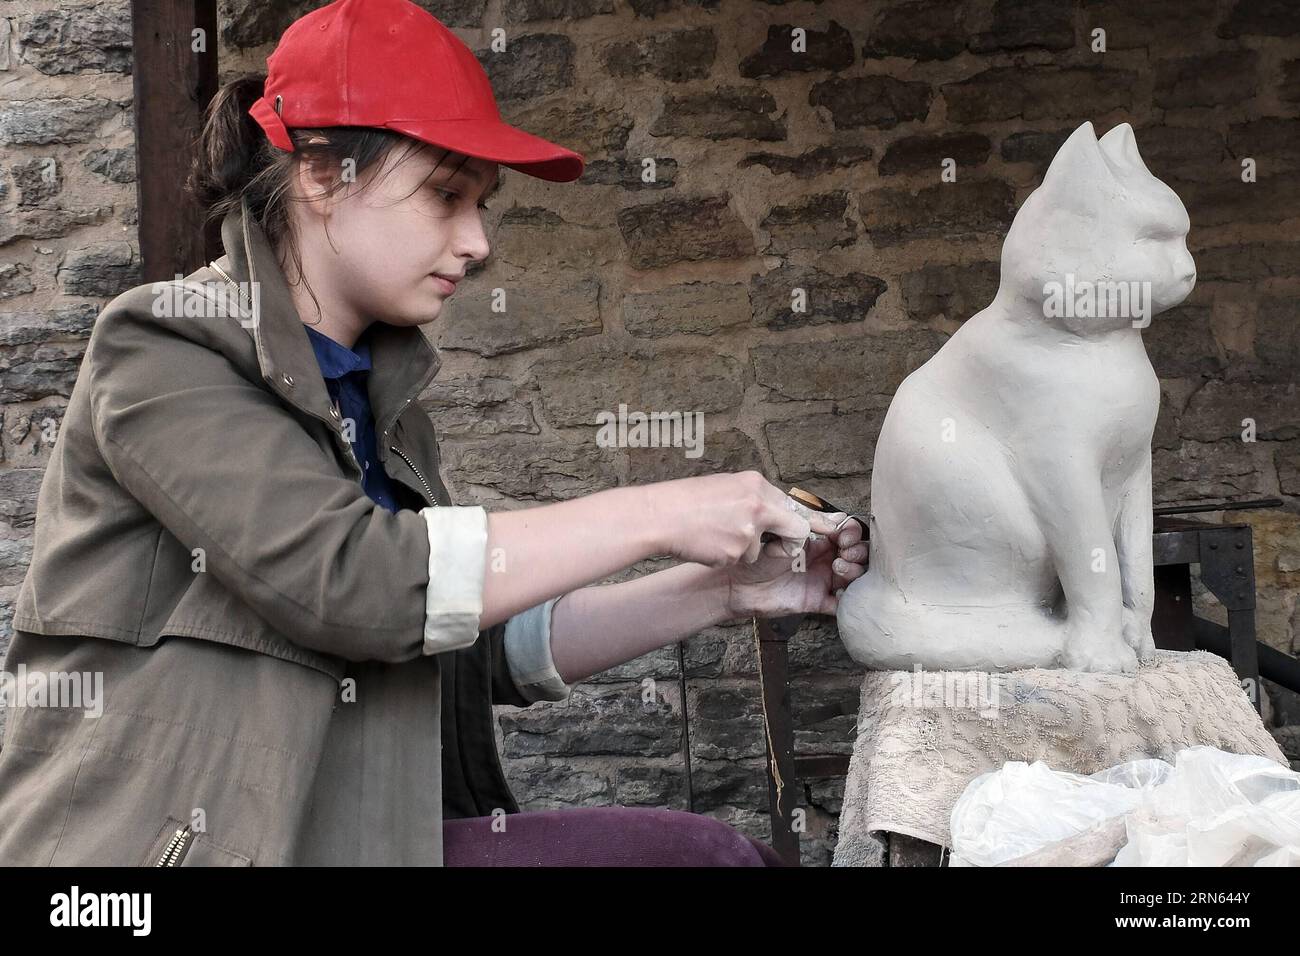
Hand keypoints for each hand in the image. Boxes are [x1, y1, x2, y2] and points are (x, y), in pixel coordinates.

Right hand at [646, 471, 844, 567]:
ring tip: (716, 537)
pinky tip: (709, 546)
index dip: (812, 520)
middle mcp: (758, 504)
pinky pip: (743, 560)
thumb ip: (753, 499)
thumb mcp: (725, 489)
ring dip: (745, 550)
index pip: (793, 506)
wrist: (659, 516)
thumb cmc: (686, 503)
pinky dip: (728, 557)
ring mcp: (749, 529)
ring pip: (762, 549)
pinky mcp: (737, 551)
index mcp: (755, 485)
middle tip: (767, 546)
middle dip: (786, 543)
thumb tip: (774, 508)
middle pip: (793, 529)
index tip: (836, 528)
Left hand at [721, 512, 867, 618]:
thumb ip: (807, 525)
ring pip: (853, 577)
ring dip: (853, 571)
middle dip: (857, 551)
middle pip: (857, 554)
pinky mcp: (815, 601)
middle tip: (844, 551)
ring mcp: (820, 580)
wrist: (736, 581)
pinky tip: (841, 593)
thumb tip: (836, 519)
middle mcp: (823, 559)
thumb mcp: (782, 533)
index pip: (847, 533)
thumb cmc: (754, 554)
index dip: (851, 532)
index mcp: (817, 539)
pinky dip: (847, 600)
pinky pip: (840, 604)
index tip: (842, 535)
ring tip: (837, 567)